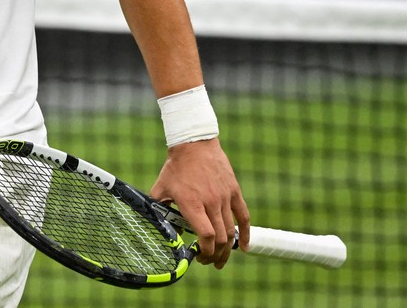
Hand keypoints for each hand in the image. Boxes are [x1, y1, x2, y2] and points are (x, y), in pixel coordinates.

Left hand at [149, 138, 249, 268]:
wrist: (194, 144)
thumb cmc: (175, 168)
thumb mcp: (160, 188)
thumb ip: (160, 209)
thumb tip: (168, 229)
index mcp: (192, 203)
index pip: (206, 235)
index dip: (206, 250)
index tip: (199, 256)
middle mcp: (210, 202)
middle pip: (221, 237)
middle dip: (215, 255)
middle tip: (208, 262)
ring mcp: (224, 197)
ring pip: (231, 230)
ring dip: (227, 249)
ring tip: (221, 259)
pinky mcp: (234, 192)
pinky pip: (244, 217)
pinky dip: (245, 234)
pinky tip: (244, 248)